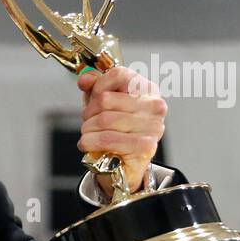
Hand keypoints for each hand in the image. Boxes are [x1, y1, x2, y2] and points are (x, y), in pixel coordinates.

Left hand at [76, 65, 165, 196]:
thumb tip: (85, 79)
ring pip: (103, 120)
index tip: (94, 98)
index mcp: (148, 90)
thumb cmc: (115, 131)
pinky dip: (90, 143)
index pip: (118, 75)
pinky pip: (107, 139)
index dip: (98, 86)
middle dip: (88, 114)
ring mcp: (152, 126)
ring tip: (88, 135)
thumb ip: (94, 87)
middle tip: (88, 123)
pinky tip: (89, 145)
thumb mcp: (102, 105)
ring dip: (87, 130)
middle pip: (105, 99)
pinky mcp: (144, 146)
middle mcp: (154, 106)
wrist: (123, 165)